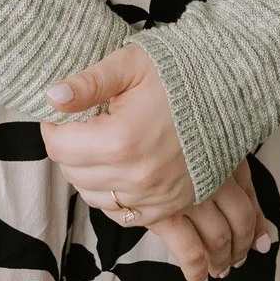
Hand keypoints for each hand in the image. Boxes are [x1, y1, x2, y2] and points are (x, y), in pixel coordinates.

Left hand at [38, 44, 275, 280]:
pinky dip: (110, 196)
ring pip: (94, 198)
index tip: (58, 113)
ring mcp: (154, 197)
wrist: (228, 93)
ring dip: (86, 174)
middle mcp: (135, 177)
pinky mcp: (168, 207)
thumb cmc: (177, 73)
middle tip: (77, 125)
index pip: (59, 147)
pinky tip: (114, 170)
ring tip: (95, 144)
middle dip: (67, 150)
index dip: (52, 127)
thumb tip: (51, 96)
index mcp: (120, 140)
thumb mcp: (129, 65)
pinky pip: (122, 215)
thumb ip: (87, 83)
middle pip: (73, 174)